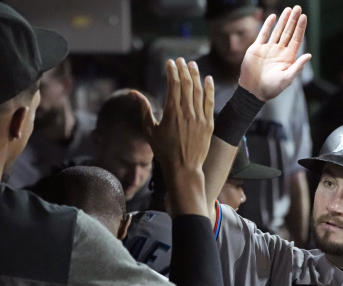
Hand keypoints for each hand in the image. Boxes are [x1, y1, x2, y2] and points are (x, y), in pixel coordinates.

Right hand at [142, 58, 214, 175]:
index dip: (172, 71)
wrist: (184, 168)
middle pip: (186, 84)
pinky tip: (207, 79)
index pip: (173, 84)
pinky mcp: (209, 124)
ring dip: (195, 75)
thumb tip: (133, 93)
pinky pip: (210, 102)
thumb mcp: (149, 130)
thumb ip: (143, 109)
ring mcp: (199, 117)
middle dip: (183, 69)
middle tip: (181, 60)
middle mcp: (187, 112)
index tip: (170, 62)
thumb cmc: (163, 151)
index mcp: (171, 112)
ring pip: (198, 90)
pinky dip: (209, 89)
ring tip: (192, 65)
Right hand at [239, 5, 310, 100]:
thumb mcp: (287, 78)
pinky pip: (263, 34)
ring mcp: (268, 49)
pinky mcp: (257, 49)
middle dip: (293, 20)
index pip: (296, 39)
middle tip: (298, 8)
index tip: (304, 17)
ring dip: (283, 20)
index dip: (300, 28)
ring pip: (277, 31)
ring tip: (288, 10)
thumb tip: (309, 55)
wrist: (253, 91)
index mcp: (288, 58)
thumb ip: (297, 66)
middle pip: (288, 32)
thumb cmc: (272, 88)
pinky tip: (273, 17)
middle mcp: (279, 51)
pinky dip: (268, 25)